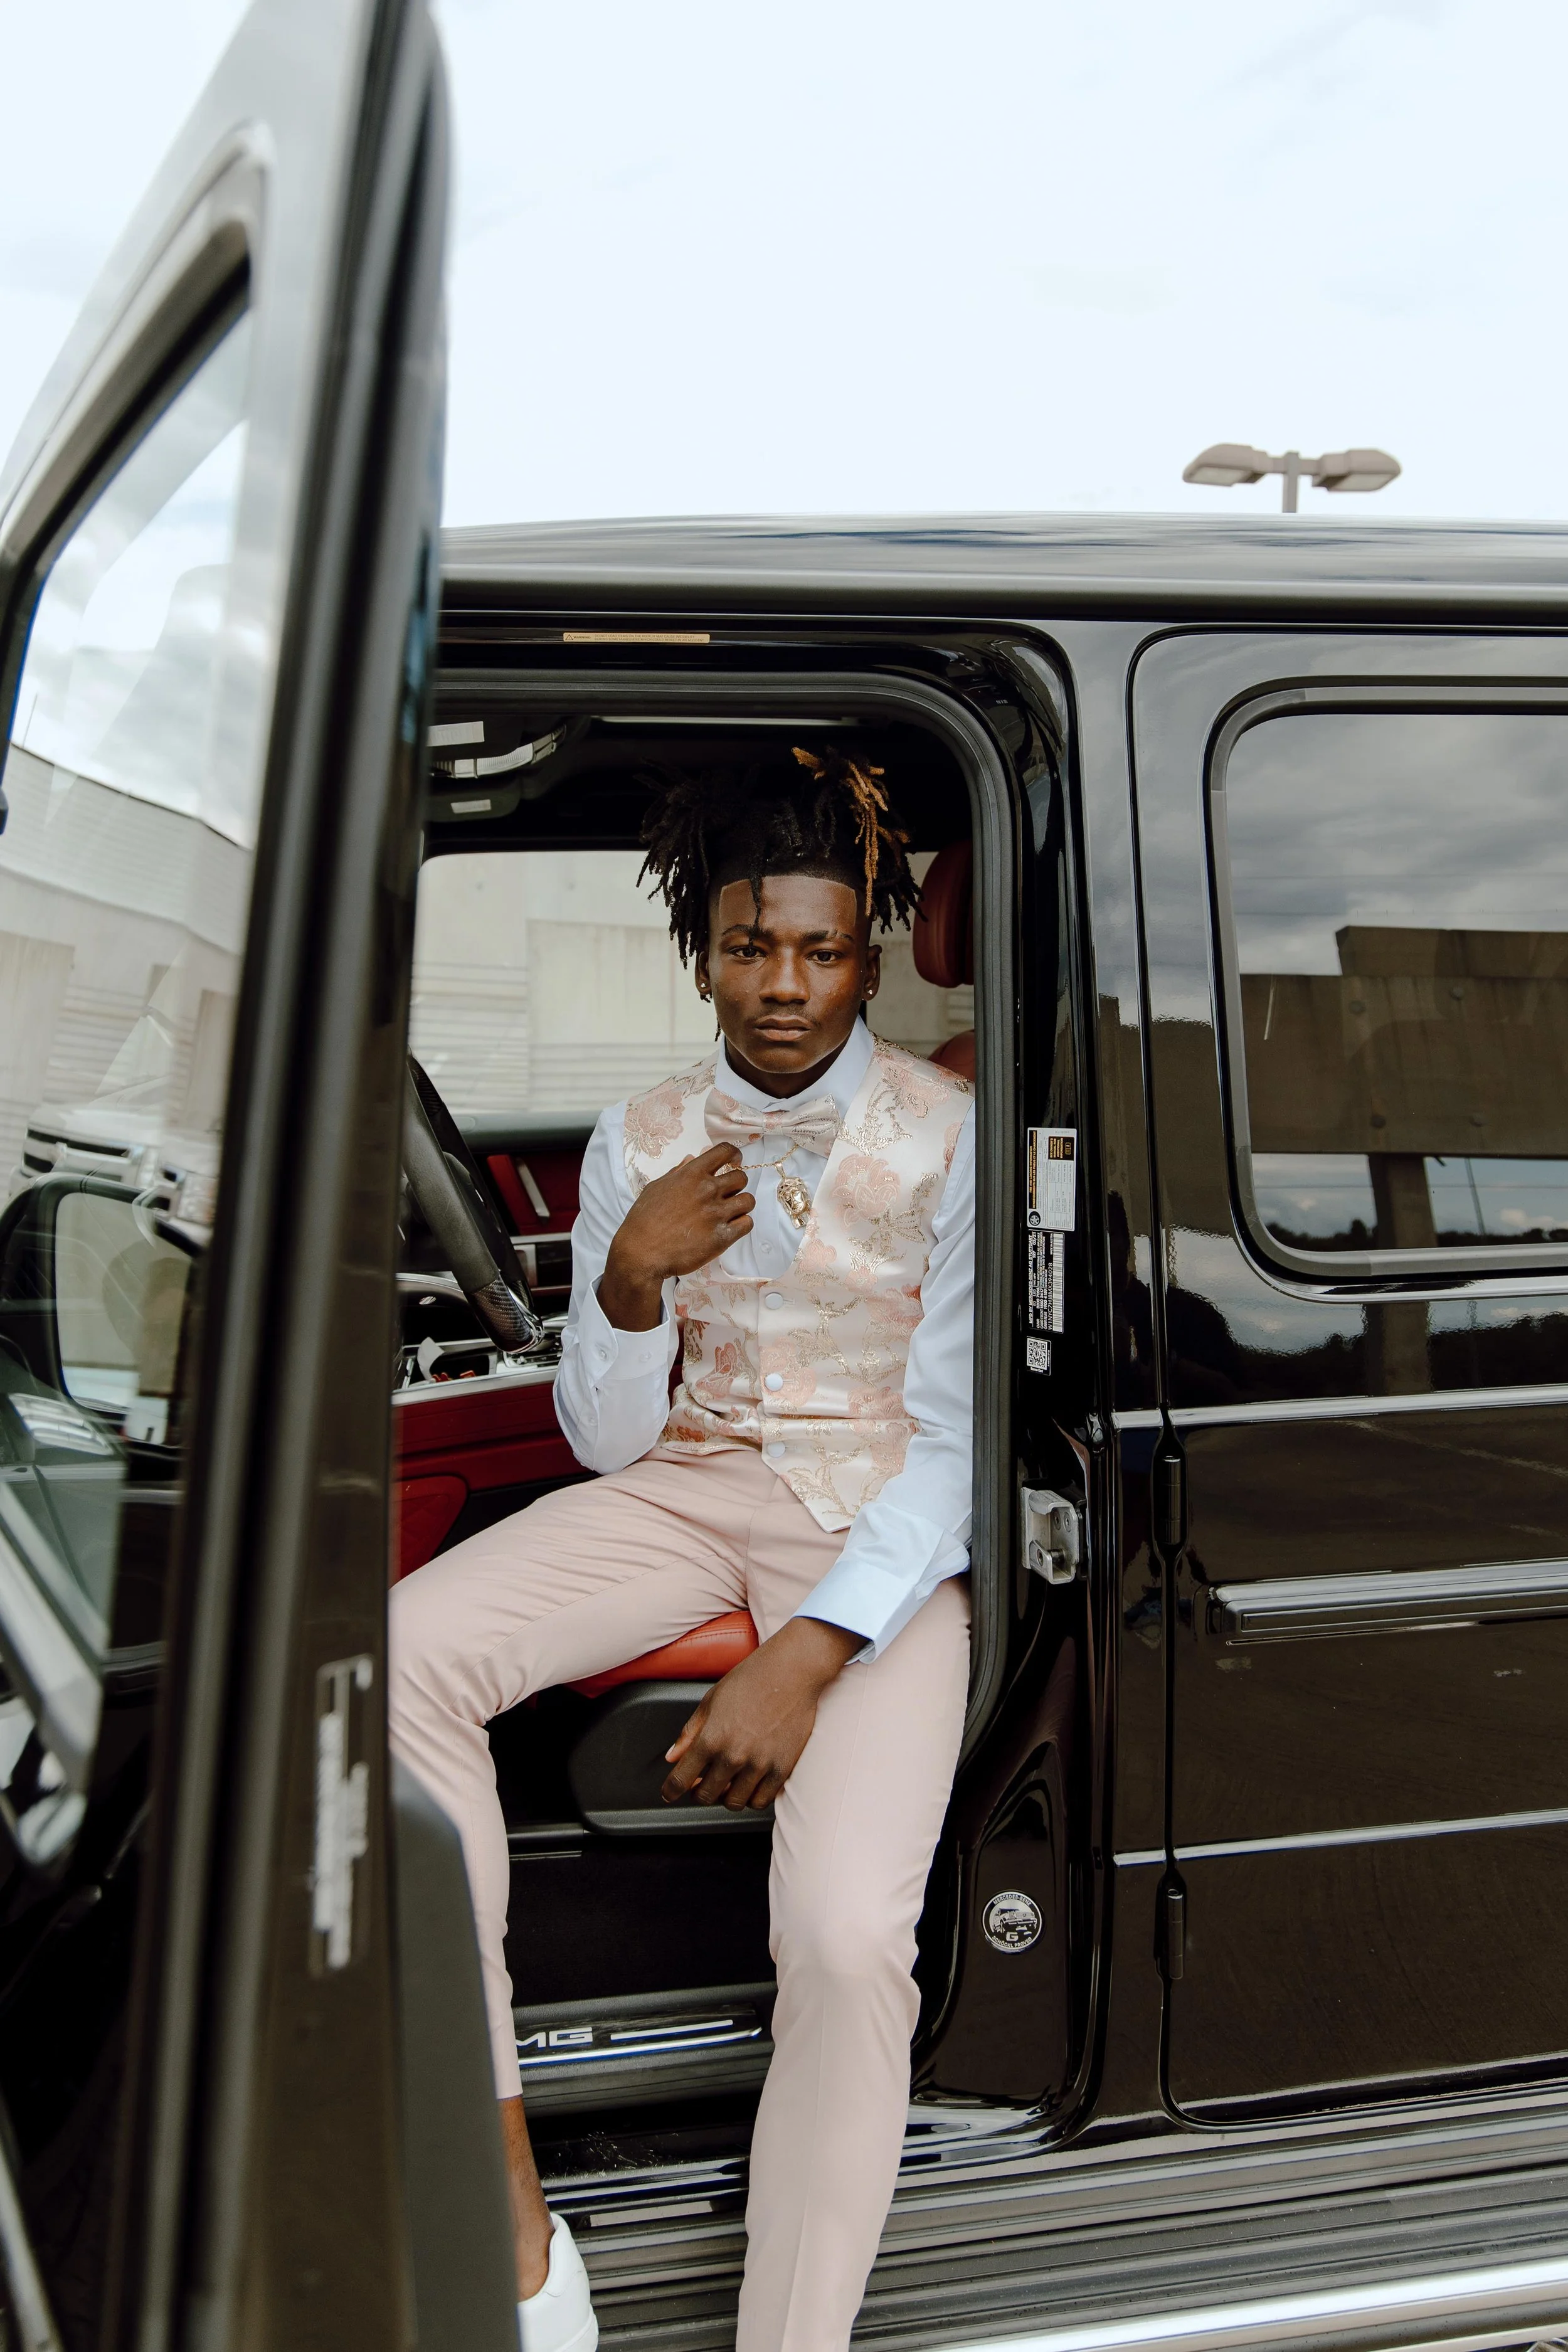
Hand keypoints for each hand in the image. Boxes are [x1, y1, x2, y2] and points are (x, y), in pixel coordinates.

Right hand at [598, 1143, 753, 1330]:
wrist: (641, 1252)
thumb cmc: (644, 1220)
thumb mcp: (656, 1188)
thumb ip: (678, 1172)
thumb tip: (692, 1159)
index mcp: (692, 1174)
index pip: (725, 1151)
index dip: (734, 1155)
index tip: (735, 1161)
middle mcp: (708, 1190)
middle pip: (741, 1178)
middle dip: (736, 1185)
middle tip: (726, 1195)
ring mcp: (716, 1214)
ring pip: (748, 1201)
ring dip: (741, 1205)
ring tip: (729, 1213)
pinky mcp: (722, 1237)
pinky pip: (747, 1224)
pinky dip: (741, 1225)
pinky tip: (730, 1228)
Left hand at [661, 1617, 864, 1810]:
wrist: (793, 1671)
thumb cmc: (752, 1679)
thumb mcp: (711, 1701)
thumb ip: (689, 1732)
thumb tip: (673, 1757)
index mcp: (711, 1738)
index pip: (681, 1780)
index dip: (670, 1791)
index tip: (669, 1793)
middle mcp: (734, 1756)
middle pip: (706, 1796)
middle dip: (698, 1793)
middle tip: (700, 1784)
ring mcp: (759, 1765)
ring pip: (734, 1803)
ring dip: (725, 1797)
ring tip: (726, 1784)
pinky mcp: (782, 1768)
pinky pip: (761, 1801)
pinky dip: (751, 1798)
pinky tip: (748, 1785)